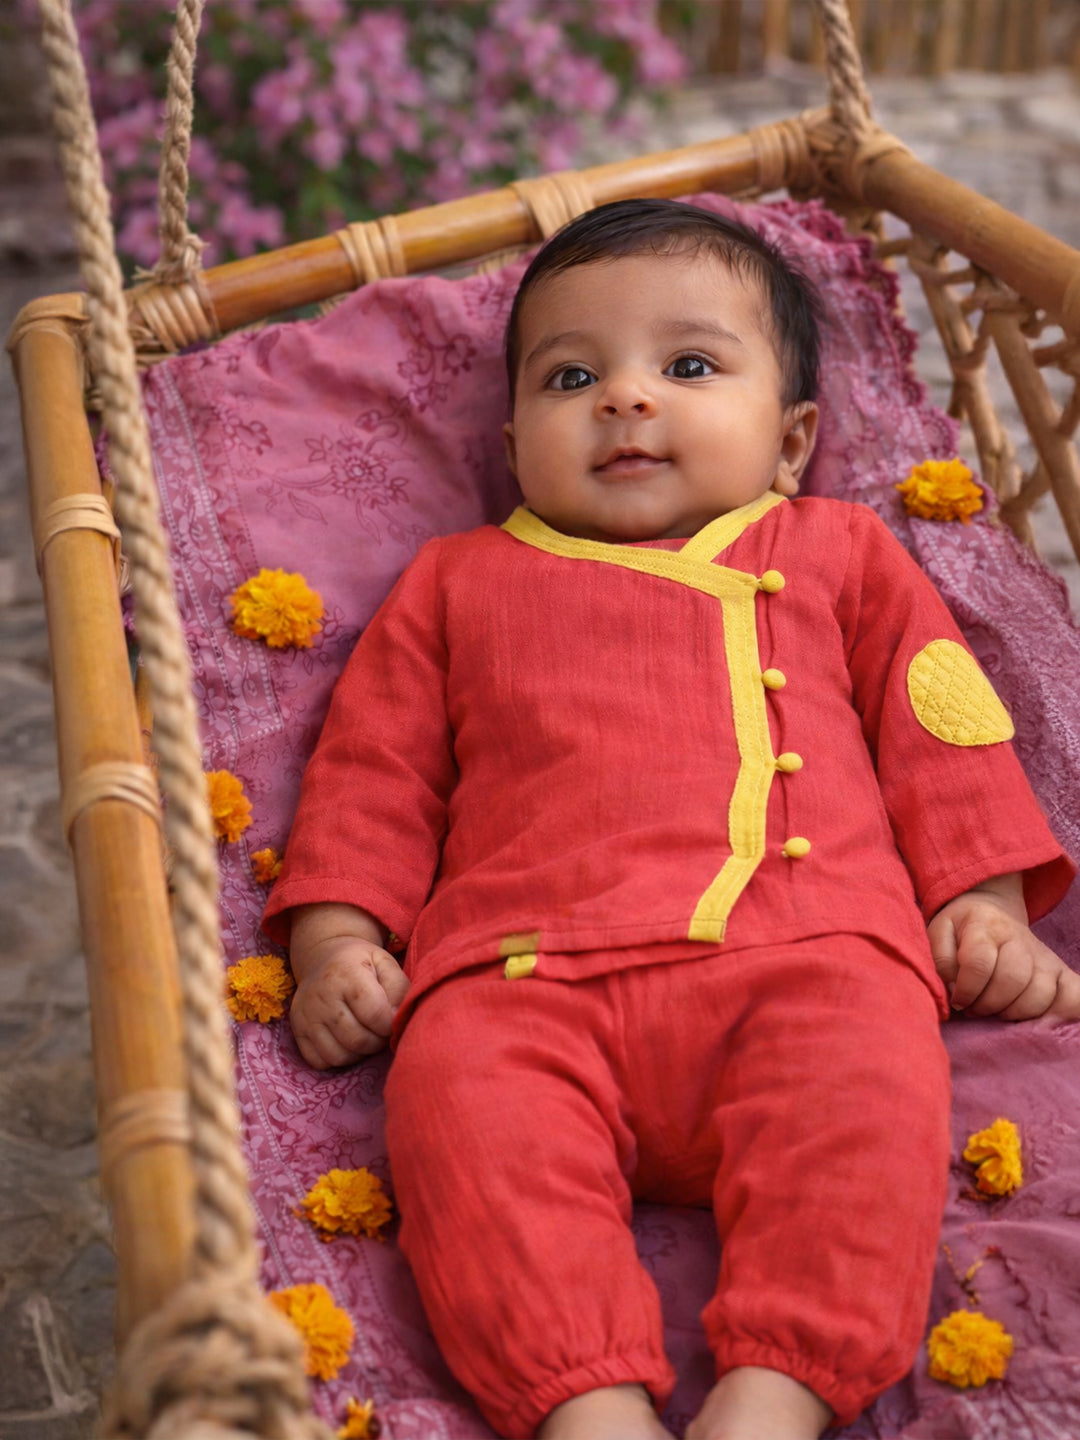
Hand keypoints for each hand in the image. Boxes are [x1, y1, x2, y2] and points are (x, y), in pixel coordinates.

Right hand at [288, 904, 409, 1067]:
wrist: (323, 958)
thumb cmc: (361, 963)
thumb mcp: (385, 963)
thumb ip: (400, 989)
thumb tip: (398, 1020)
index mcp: (346, 973)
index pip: (375, 1014)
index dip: (391, 1024)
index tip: (392, 1020)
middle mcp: (321, 995)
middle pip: (358, 1040)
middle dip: (377, 1041)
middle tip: (381, 1031)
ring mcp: (306, 1015)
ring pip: (339, 1056)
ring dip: (359, 1053)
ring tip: (365, 1035)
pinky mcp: (297, 1031)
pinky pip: (320, 1062)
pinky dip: (338, 1058)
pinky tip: (346, 1042)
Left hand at [928, 879, 1079, 1022]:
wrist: (989, 910)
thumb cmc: (960, 928)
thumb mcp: (938, 932)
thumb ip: (941, 960)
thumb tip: (955, 989)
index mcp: (985, 925)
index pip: (979, 963)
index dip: (966, 990)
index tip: (957, 1001)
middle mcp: (1018, 938)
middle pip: (1013, 979)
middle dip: (989, 1004)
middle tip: (974, 1009)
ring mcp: (1042, 954)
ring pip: (1041, 991)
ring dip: (1016, 1011)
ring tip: (997, 1012)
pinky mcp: (1058, 969)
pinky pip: (1073, 993)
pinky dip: (1066, 1010)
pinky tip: (1046, 1021)